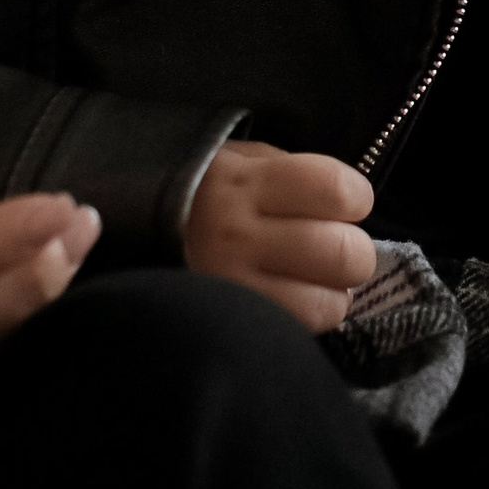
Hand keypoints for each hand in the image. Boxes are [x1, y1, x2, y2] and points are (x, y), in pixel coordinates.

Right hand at [183, 141, 375, 328]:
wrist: (132, 229)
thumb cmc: (205, 190)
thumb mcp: (243, 160)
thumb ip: (294, 172)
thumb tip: (346, 201)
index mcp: (247, 181)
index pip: (336, 189)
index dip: (356, 197)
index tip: (347, 203)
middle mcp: (238, 234)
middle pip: (342, 252)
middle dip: (354, 252)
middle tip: (336, 248)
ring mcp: (231, 285)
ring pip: (327, 303)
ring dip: (335, 292)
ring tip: (318, 279)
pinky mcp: (228, 322)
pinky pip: (298, 329)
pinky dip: (311, 316)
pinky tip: (297, 299)